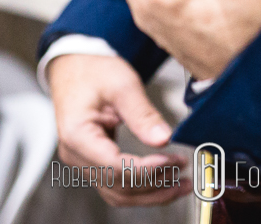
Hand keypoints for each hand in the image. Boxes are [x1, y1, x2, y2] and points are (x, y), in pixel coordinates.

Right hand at [47, 53, 186, 206]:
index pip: (115, 167)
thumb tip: (163, 139)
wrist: (75, 66)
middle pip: (118, 186)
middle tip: (184, 175)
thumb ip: (142, 114)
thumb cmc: (93, 71)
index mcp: (77, 135)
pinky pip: (117, 185)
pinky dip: (142, 188)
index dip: (147, 169)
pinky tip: (164, 182)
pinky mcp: (94, 162)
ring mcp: (83, 161)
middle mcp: (76, 155)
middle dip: (155, 185)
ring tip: (180, 184)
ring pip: (118, 193)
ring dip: (151, 193)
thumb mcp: (121, 84)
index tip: (173, 160)